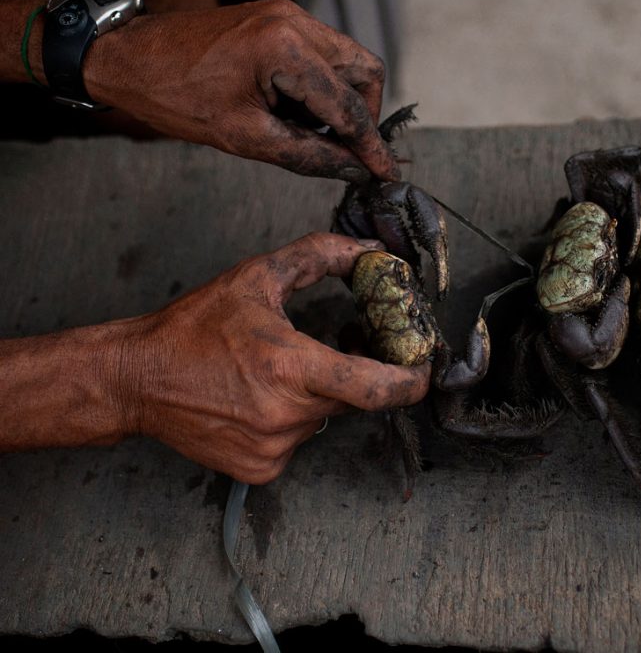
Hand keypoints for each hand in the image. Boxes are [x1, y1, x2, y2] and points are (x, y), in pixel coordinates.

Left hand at [81, 0, 398, 181]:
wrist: (131, 58)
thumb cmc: (176, 97)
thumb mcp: (247, 138)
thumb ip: (310, 155)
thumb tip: (353, 171)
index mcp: (285, 50)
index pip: (348, 106)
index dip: (371, 147)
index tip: (386, 175)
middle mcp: (295, 22)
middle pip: (364, 71)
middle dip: (364, 116)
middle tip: (350, 152)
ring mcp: (288, 15)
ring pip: (349, 60)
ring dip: (344, 101)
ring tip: (314, 132)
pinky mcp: (279, 19)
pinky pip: (323, 53)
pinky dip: (322, 86)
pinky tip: (297, 110)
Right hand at [122, 233, 430, 483]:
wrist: (136, 380)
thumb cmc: (194, 328)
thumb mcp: (256, 278)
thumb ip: (319, 257)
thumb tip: (369, 252)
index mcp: (292, 367)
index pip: (377, 388)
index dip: (411, 381)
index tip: (422, 369)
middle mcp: (287, 414)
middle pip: (354, 397)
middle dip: (355, 372)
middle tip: (343, 345)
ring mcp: (273, 448)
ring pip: (323, 418)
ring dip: (315, 395)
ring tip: (273, 371)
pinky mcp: (260, 470)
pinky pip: (297, 443)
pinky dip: (289, 421)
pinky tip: (256, 400)